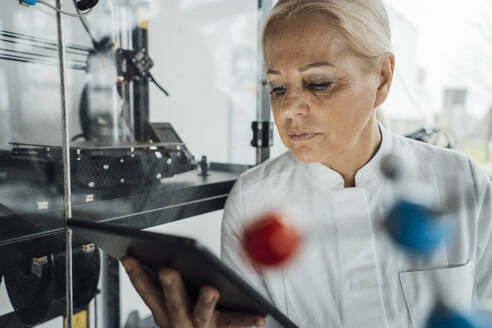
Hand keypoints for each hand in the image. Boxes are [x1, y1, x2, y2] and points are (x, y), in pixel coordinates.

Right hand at [121, 256, 265, 327]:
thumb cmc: (191, 315)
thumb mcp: (174, 301)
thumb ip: (169, 281)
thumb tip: (163, 256)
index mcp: (163, 311)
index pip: (147, 291)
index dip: (136, 275)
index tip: (128, 257)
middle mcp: (178, 322)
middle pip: (173, 303)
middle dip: (170, 285)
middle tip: (167, 269)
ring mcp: (200, 327)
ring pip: (202, 314)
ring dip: (205, 301)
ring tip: (211, 289)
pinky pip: (235, 324)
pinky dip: (247, 320)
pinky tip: (259, 317)